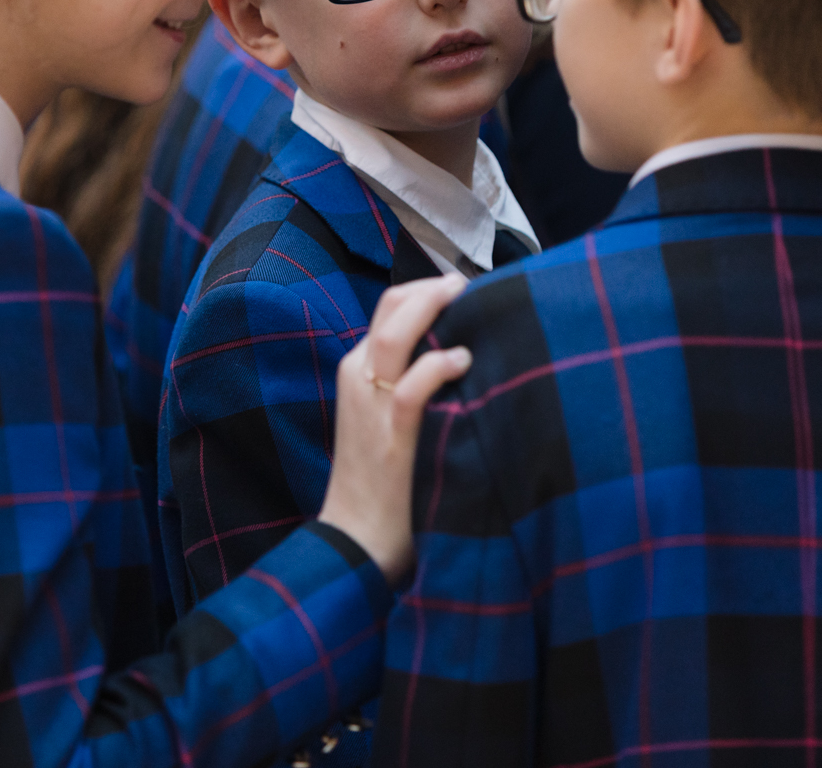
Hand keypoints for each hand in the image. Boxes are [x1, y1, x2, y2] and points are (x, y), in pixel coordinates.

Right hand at [316, 273, 472, 583]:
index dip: (425, 292)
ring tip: (466, 298)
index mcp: (357, 372)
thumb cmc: (381, 483)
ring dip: (432, 307)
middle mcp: (358, 377)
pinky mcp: (389, 434)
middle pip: (390, 308)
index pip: (388, 310)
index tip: (461, 290)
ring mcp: (370, 404)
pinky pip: (411, 386)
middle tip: (466, 284)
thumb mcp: (386, 421)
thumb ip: (410, 387)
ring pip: (394, 333)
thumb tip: (459, 357)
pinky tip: (462, 359)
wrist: (355, 539)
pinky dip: (436, 366)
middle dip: (431, 287)